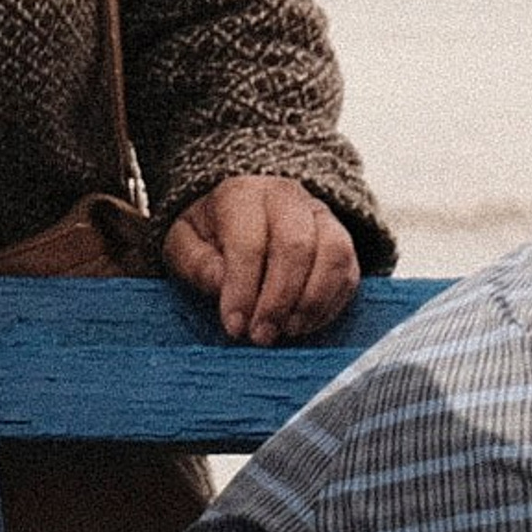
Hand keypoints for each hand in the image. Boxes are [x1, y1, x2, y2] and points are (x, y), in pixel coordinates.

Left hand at [164, 174, 359, 344]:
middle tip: (262, 337)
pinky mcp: (340, 239)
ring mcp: (320, 216)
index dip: (243, 290)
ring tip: (287, 331)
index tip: (235, 327)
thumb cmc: (208, 236)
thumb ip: (195, 263)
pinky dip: (330, 303)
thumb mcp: (183, 244)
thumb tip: (223, 285)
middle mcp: (287, 198)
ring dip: (312, 302)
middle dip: (279, 300)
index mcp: (242, 194)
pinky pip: (348, 270)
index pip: (249, 243)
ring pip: (333, 254)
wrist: (239, 216)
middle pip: (297, 247)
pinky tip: (305, 324)